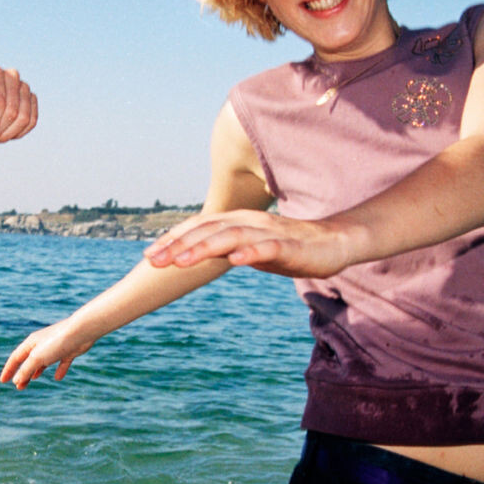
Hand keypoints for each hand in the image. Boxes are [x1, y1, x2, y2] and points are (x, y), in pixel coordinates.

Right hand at [0, 316, 95, 388]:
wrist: (81, 332)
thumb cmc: (57, 342)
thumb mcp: (37, 358)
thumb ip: (26, 369)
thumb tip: (16, 380)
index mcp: (31, 344)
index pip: (15, 358)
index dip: (8, 370)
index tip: (2, 381)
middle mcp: (42, 344)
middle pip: (28, 361)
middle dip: (22, 374)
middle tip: (18, 388)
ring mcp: (55, 348)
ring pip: (43, 362)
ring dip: (36, 372)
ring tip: (32, 381)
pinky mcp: (68, 351)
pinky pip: (61, 362)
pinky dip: (58, 370)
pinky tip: (58, 377)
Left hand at [144, 210, 351, 278]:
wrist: (334, 243)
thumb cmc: (289, 248)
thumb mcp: (249, 249)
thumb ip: (224, 250)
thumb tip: (194, 256)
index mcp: (237, 221)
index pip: (198, 228)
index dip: (173, 239)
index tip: (149, 255)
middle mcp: (249, 222)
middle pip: (208, 231)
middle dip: (178, 245)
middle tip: (152, 261)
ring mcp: (269, 233)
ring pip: (231, 238)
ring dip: (203, 249)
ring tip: (180, 262)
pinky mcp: (291, 247)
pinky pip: (268, 249)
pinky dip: (250, 253)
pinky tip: (234, 261)